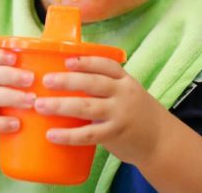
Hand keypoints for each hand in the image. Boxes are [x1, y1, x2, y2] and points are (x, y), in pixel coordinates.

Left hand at [35, 56, 165, 164]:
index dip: (86, 62)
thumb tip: (63, 81)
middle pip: (93, 83)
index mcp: (125, 81)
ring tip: (40, 105)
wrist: (161, 141)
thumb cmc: (135, 113)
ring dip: (61, 105)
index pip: (107, 65)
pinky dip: (68, 135)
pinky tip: (51, 135)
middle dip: (67, 81)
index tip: (67, 60)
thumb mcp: (126, 93)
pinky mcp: (114, 135)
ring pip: (87, 107)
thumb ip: (103, 87)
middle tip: (46, 80)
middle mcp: (123, 94)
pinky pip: (88, 135)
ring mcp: (120, 115)